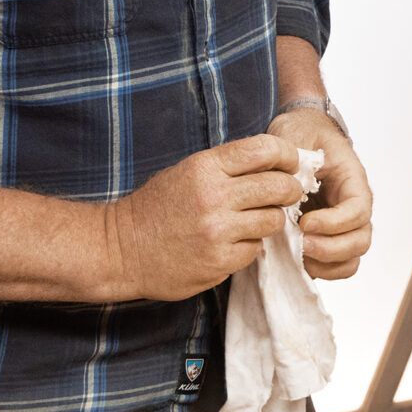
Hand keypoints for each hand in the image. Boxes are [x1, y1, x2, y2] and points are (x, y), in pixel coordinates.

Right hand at [101, 135, 303, 302]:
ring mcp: (217, 231)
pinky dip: (249, 246)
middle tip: (285, 194)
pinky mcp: (219, 262)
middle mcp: (214, 197)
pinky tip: (231, 243)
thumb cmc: (157, 208)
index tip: (291, 164)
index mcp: (205, 167)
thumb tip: (277, 162)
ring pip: (273, 220)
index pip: (264, 150)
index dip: (286, 155)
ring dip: (269, 220)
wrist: (120, 249)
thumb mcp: (187, 172)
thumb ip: (228, 167)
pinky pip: (255, 249)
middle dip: (289, 189)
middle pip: (279, 186)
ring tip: (251, 220)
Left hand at [271, 107, 372, 279]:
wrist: (300, 135)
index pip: (358, 210)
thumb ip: (295, 157)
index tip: (304, 222)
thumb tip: (292, 185)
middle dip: (331, 248)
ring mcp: (342, 226)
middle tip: (300, 243)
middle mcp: (353, 207)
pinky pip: (335, 265)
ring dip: (326, 264)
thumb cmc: (302, 133)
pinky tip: (294, 259)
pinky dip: (320, 270)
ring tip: (297, 255)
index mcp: (352, 181)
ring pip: (351, 258)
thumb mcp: (297, 134)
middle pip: (361, 240)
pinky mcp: (327, 238)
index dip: (335, 223)